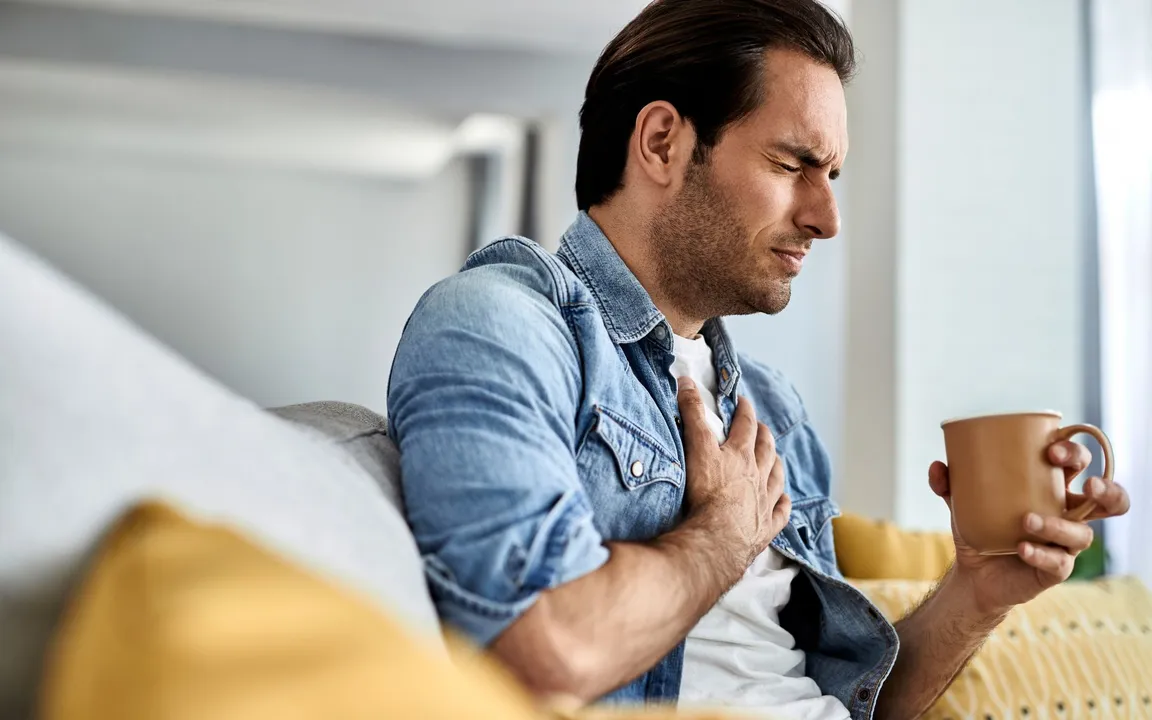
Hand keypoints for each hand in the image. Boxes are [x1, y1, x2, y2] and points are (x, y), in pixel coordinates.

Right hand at [677, 377, 789, 568]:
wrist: (718, 538)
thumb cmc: (706, 493)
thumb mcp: (696, 447)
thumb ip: (692, 413)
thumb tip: (687, 381)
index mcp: (740, 455)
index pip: (745, 426)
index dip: (745, 411)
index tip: (744, 402)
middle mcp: (757, 475)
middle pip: (765, 450)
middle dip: (764, 436)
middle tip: (762, 428)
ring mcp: (764, 502)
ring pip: (776, 478)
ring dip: (776, 466)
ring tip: (776, 459)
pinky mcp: (766, 528)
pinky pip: (780, 513)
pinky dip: (783, 504)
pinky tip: (784, 500)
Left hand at [929, 440, 1130, 614]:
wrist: (973, 573)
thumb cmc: (980, 528)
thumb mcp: (962, 503)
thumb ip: (950, 483)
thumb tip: (938, 466)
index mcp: (1051, 489)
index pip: (1077, 464)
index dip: (1074, 453)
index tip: (1051, 450)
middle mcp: (1067, 514)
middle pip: (1108, 500)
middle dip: (1106, 490)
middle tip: (1087, 485)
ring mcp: (1065, 544)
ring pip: (1083, 534)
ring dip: (1058, 525)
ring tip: (1027, 520)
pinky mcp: (1056, 570)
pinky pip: (1059, 562)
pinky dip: (1041, 554)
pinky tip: (1022, 548)